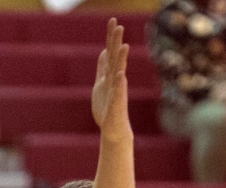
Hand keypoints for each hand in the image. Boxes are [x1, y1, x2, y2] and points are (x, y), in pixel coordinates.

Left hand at [91, 18, 131, 141]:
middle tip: (119, 25)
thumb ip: (102, 68)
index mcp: (110, 74)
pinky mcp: (117, 103)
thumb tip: (103, 51)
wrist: (112, 128)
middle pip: (115, 58)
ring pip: (119, 72)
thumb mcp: (101, 83)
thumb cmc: (106, 107)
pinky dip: (119, 83)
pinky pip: (118, 92)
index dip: (111, 37)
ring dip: (121, 60)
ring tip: (124, 46)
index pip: (110, 52)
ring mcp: (117, 91)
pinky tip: (120, 74)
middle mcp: (115, 80)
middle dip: (116, 42)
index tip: (113, 20)